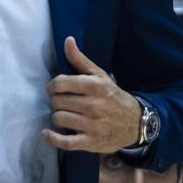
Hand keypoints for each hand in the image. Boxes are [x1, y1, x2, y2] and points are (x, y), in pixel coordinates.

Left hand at [43, 36, 141, 152]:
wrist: (135, 123)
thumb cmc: (113, 96)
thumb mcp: (100, 75)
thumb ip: (80, 59)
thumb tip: (67, 40)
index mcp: (94, 86)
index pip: (59, 83)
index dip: (52, 86)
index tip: (56, 89)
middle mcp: (93, 105)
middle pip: (57, 101)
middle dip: (56, 101)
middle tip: (63, 102)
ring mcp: (91, 125)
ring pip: (58, 118)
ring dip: (58, 117)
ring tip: (65, 115)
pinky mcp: (90, 142)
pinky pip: (65, 142)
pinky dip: (53, 138)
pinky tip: (47, 133)